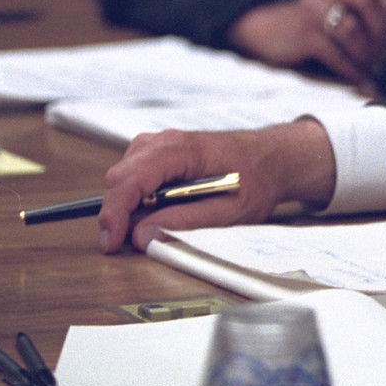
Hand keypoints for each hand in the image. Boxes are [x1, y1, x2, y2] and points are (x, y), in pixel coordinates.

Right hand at [96, 120, 335, 252]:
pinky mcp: (163, 152)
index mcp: (184, 150)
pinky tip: (155, 209)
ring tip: (145, 226)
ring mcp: (164, 143)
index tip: (112, 242)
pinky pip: (136, 172)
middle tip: (121, 244)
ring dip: (125, 204)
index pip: (132, 178)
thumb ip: (183, 222)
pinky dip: (136, 195)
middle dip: (115, 213)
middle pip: (120, 175)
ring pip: (124, 174)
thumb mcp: (228, 211)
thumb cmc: (257, 179)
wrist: (274, 158)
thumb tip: (140, 236)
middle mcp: (168, 140)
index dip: (115, 212)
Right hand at [227, 0, 385, 92]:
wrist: (268, 30)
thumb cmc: (315, 25)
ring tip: (371, 70)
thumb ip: (371, 20)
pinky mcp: (304, 30)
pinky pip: (336, 53)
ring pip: (353, 29)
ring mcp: (315, 5)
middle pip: (373, 4)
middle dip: (385, 37)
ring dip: (368, 56)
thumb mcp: (344, 11)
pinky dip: (352, 70)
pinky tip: (359, 79)